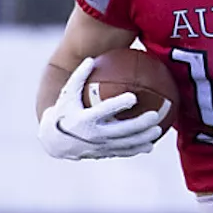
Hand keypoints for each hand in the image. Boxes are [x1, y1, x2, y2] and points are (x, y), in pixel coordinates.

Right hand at [38, 58, 165, 159]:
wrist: (54, 141)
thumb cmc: (64, 111)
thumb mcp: (67, 94)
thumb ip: (79, 76)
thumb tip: (91, 58)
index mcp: (85, 119)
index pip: (105, 111)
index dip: (119, 104)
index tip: (134, 97)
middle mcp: (93, 135)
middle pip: (121, 131)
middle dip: (139, 125)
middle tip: (154, 115)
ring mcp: (99, 147)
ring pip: (125, 144)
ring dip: (143, 138)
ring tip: (158, 130)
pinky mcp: (103, 154)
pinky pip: (122, 152)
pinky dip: (136, 149)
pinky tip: (150, 145)